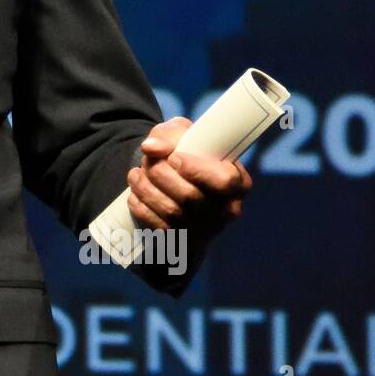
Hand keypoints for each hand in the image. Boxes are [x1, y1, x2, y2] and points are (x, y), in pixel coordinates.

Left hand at [125, 117, 251, 248]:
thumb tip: (150, 148)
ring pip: (171, 211)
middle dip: (160, 174)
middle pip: (190, 196)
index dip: (195, 169)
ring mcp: (205, 229)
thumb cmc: (187, 155)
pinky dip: (141, 207)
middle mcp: (227, 210)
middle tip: (148, 161)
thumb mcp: (184, 136)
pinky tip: (135, 192)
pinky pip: (158, 227)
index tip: (173, 158)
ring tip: (136, 174)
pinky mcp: (183, 240)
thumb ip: (170, 135)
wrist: (176, 183)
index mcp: (238, 183)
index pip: (224, 181)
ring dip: (146, 189)